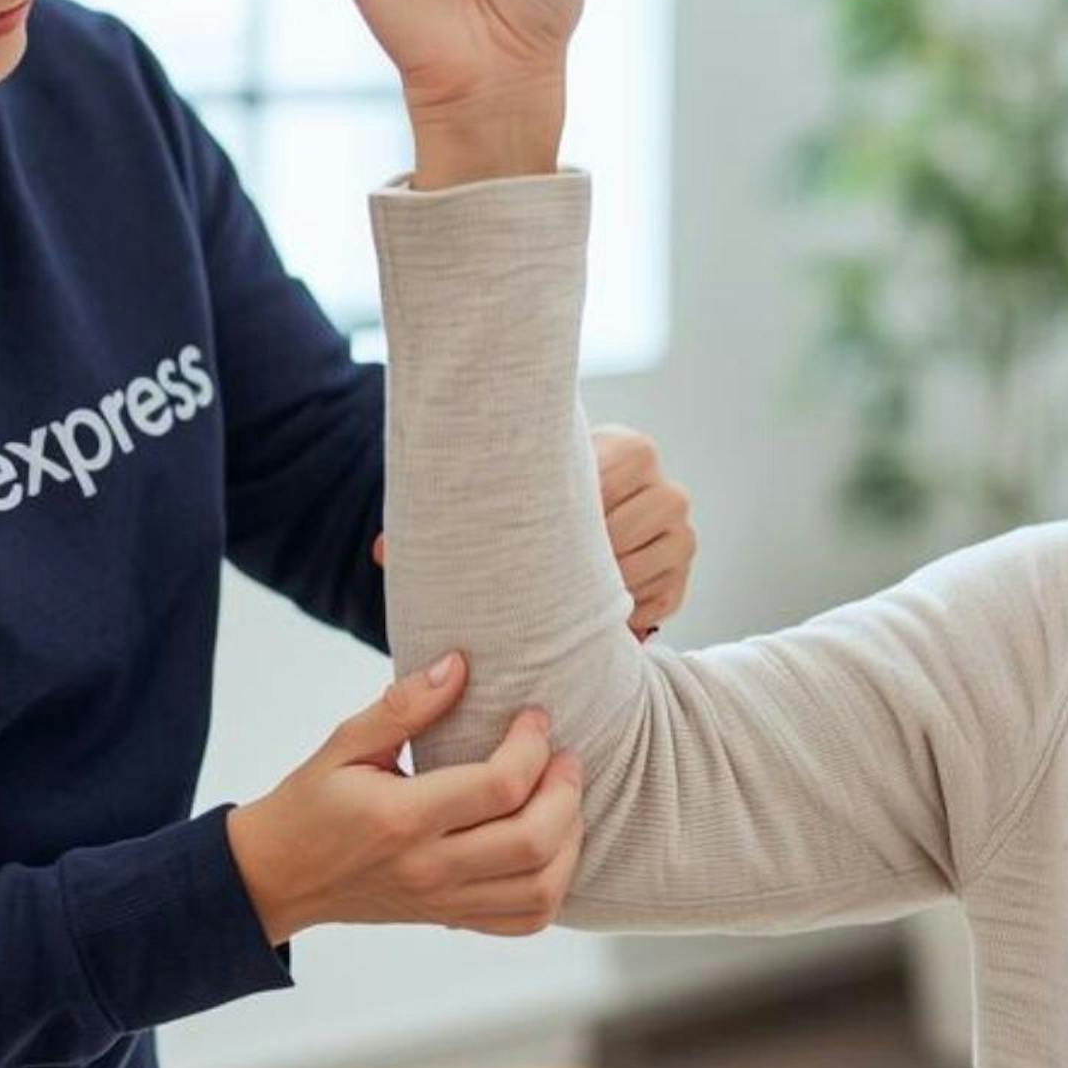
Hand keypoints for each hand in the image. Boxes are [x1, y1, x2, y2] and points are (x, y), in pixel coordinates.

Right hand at [225, 652, 583, 942]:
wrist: (277, 878)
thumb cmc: (310, 803)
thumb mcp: (344, 743)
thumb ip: (405, 705)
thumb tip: (459, 665)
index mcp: (401, 817)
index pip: (499, 786)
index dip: (532, 745)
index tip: (533, 718)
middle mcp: (428, 867)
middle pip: (534, 841)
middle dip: (565, 791)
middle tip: (564, 757)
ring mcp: (443, 901)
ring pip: (540, 888)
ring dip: (570, 839)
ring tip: (563, 800)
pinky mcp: (450, 919)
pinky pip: (525, 920)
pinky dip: (553, 886)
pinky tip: (550, 846)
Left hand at [366, 427, 694, 638]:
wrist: (596, 518)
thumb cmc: (538, 507)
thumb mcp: (509, 500)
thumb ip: (454, 516)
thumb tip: (383, 550)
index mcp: (629, 448)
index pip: (598, 483)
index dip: (556, 520)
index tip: (522, 543)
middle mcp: (665, 488)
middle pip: (616, 536)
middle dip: (569, 566)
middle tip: (527, 589)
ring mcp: (681, 534)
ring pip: (633, 575)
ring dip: (592, 596)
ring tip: (552, 606)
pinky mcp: (684, 579)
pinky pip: (650, 606)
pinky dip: (615, 618)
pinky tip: (584, 618)